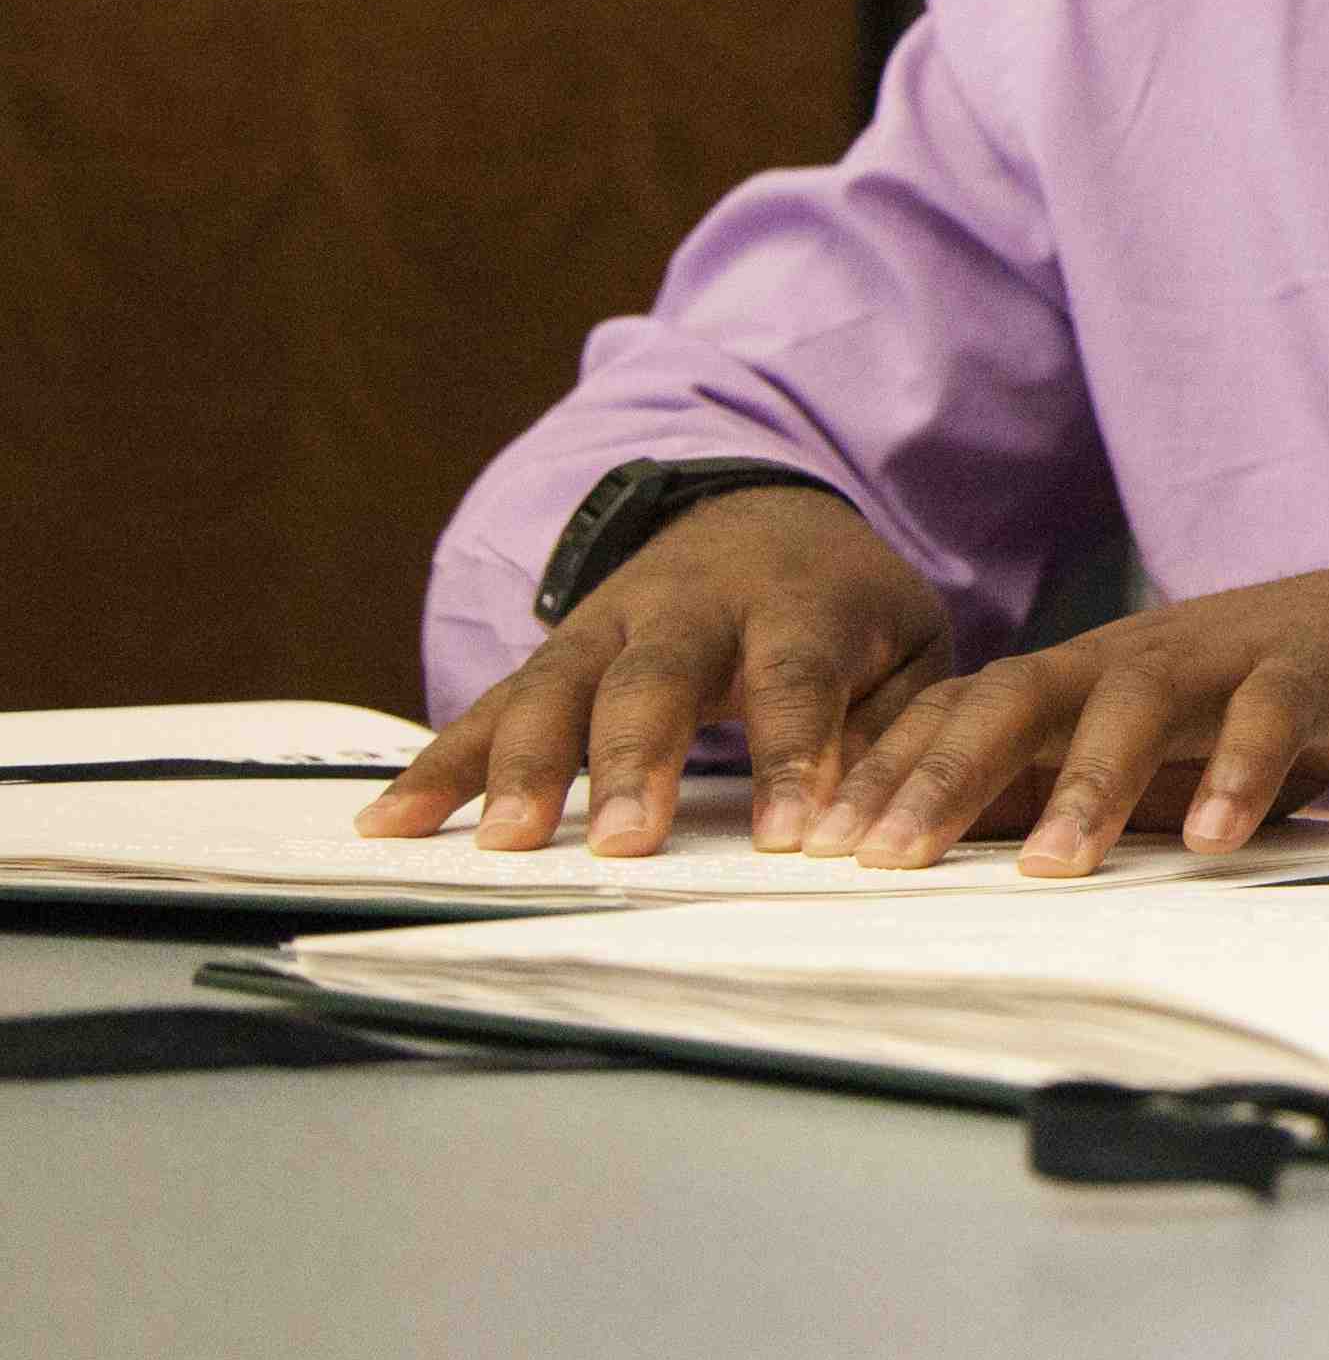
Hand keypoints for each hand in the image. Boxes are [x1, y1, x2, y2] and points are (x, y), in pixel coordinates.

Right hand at [363, 484, 949, 857]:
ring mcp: (607, 624)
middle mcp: (690, 604)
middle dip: (636, 760)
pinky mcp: (552, 653)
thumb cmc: (845, 607)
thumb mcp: (906, 647)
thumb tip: (870, 826)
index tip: (789, 838)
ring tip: (504, 844)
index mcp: (797, 601)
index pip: (795, 677)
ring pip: (556, 689)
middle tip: (627, 843)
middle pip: (654, 677)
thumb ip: (894, 728)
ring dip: (526, 768)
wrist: (762, 515)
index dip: (792, 754)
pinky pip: (489, 708)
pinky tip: (389, 820)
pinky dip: (439, 765)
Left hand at [811, 552, 1328, 875]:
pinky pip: (1270, 712)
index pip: (962, 711)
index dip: (886, 771)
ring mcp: (1225, 656)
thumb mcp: (1153, 753)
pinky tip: (1215, 840)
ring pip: (1135, 701)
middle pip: (1021, 696)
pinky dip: (1242, 773)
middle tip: (883, 855)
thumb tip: (946, 865)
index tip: (814, 846)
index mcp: (1086, 679)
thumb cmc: (1264, 704)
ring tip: (1047, 864)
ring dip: (1086, 784)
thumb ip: (1063, 791)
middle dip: (944, 775)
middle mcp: (1138, 657)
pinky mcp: (1314, 670)